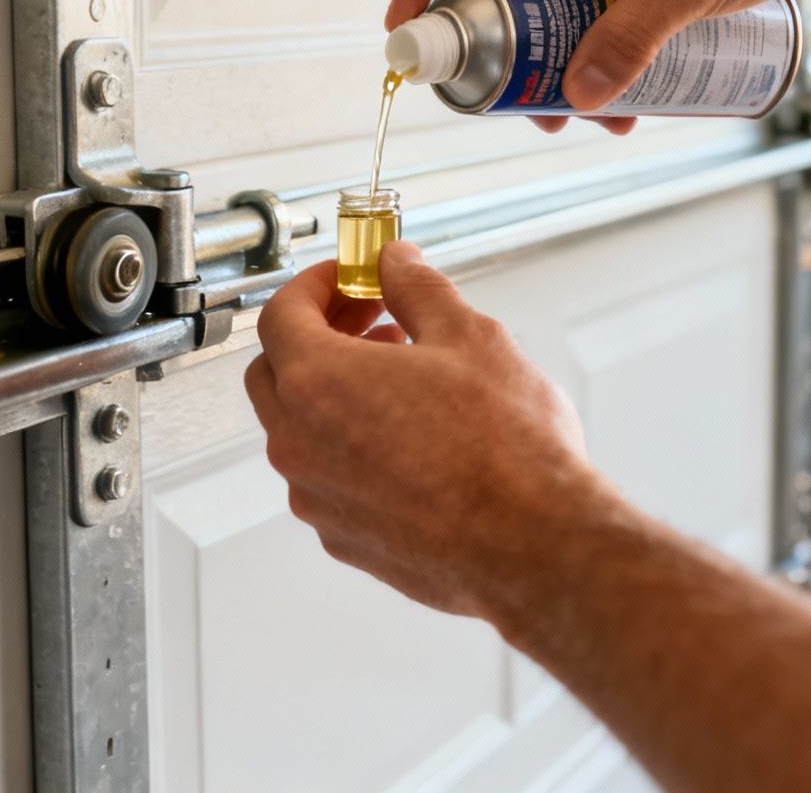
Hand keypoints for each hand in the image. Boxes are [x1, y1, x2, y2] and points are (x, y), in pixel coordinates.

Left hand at [245, 242, 604, 622]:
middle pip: (275, 372)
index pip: (281, 315)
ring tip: (404, 377)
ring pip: (300, 430)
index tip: (349, 278)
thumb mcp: (470, 337)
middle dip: (318, 335)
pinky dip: (351, 447)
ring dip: (335, 393)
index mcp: (318, 383)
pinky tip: (410, 438)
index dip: (314, 285)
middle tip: (373, 320)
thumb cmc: (507, 451)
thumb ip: (418, 290)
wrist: (535, 547)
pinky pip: (327, 478)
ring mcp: (317, 499)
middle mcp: (300, 445)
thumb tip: (397, 264)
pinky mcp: (344, 539)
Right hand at [388, 0, 810, 111]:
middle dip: (506, 45)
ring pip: (554, 1)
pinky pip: (596, 8)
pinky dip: (598, 52)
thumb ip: (631, 40)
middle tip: (513, 99)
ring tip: (580, 116)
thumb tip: (581, 98)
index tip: (406, 30)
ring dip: (558, 60)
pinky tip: (628, 100)